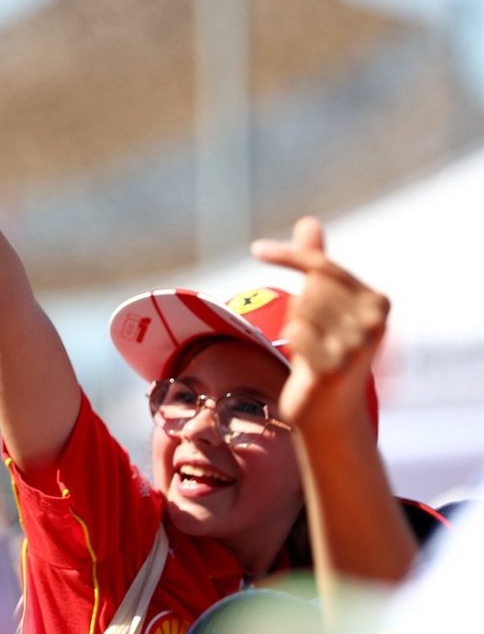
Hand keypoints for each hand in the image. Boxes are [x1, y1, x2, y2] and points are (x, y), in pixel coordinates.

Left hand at [251, 216, 388, 432]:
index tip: (256, 250)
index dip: (288, 255)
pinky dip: (293, 341)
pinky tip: (308, 361)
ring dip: (297, 326)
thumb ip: (318, 263)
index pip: (323, 265)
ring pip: (300, 310)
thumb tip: (309, 221)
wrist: (331, 412)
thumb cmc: (328, 352)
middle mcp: (374, 321)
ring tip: (314, 349)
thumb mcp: (326, 304)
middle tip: (312, 334)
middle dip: (299, 305)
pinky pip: (296, 333)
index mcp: (377, 301)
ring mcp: (356, 345)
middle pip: (309, 289)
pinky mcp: (334, 367)